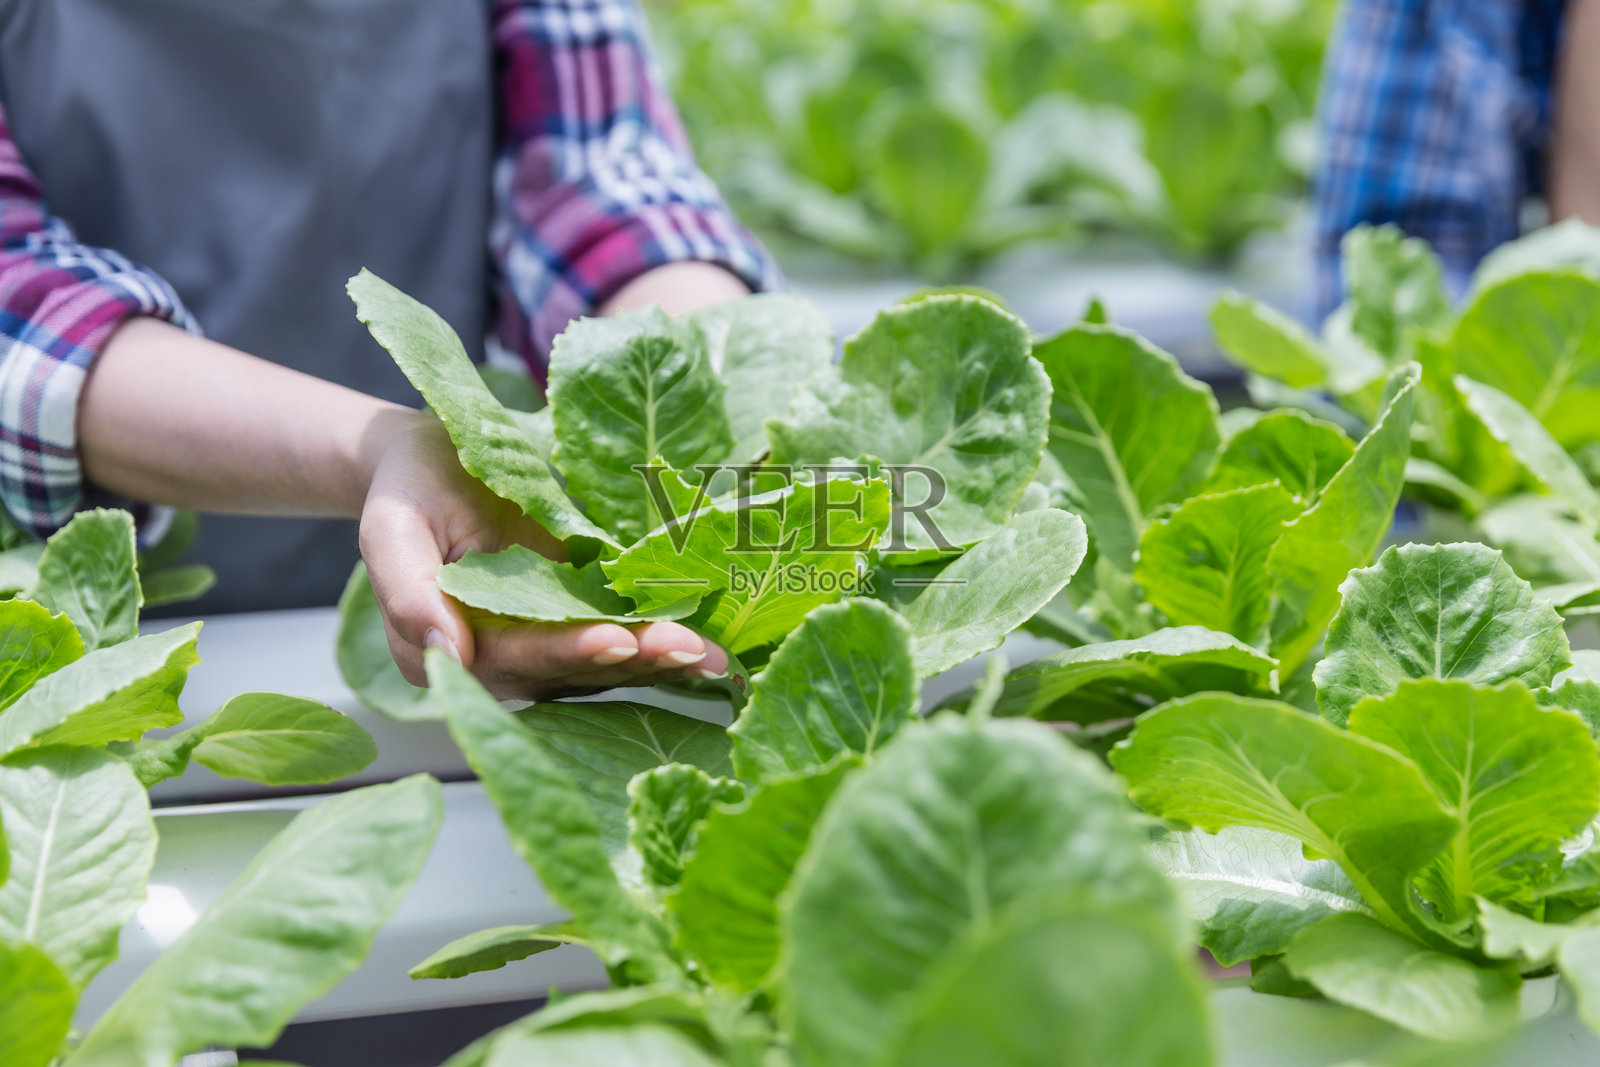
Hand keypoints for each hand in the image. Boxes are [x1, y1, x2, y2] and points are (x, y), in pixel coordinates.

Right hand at [358, 409, 729, 699]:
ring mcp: (549, 638)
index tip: (617, 640)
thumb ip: (408, 595)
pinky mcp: (582, 613)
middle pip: (574, 670)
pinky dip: (668, 644)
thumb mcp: (391, 529)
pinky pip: (627, 634)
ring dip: (662, 662)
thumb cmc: (408, 490)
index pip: (517, 658)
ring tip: (714, 656)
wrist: (432, 458)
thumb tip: (448, 658)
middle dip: (635, 661)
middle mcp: (507, 657)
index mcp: (455, 649)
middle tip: (690, 648)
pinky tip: (717, 651)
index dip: (568, 653)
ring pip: (609, 662)